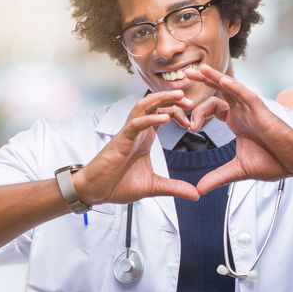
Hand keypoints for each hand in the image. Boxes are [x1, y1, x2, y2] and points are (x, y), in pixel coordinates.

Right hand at [75, 90, 200, 204]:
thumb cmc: (118, 184)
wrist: (96, 191)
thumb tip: (196, 195)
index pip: (163, 114)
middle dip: (173, 98)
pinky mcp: (120, 141)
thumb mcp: (154, 187)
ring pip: (144, 106)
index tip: (193, 120)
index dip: (179, 111)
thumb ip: (175, 188)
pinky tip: (165, 118)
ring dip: (161, 99)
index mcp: (145, 138)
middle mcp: (138, 131)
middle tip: (191, 100)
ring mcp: (129, 134)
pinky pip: (136, 124)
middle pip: (154, 104)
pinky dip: (150, 119)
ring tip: (178, 97)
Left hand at [185, 64, 292, 193]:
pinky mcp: (262, 111)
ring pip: (231, 87)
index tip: (190, 128)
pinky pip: (246, 95)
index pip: (212, 107)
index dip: (198, 114)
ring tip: (199, 70)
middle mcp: (242, 111)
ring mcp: (252, 109)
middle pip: (219, 91)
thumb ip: (217, 177)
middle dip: (202, 82)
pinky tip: (222, 80)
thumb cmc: (273, 162)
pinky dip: (234, 87)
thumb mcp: (238, 171)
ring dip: (214, 77)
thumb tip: (198, 190)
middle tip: (184, 75)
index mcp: (236, 121)